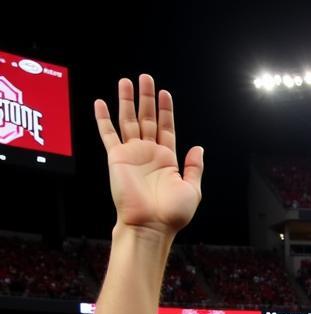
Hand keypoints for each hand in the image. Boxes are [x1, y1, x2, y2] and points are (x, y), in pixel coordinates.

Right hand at [95, 75, 202, 235]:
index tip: (164, 93)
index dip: (166, 110)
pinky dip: (103, 119)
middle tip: (146, 78)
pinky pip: (108, 134)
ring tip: (127, 81)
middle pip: (147, 119)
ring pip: (128, 120)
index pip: (166, 128)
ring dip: (127, 101)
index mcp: (167, 160)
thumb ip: (194, 168)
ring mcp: (132, 154)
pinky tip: (100, 103)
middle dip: (147, 98)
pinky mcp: (117, 158)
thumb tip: (198, 148)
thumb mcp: (192, 189)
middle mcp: (149, 154)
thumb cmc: (172, 214)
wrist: (151, 225)